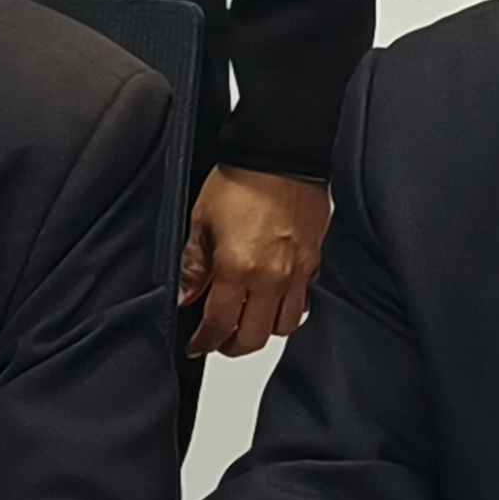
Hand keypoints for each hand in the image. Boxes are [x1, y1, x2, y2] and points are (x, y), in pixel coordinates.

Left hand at [182, 165, 329, 356]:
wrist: (282, 154)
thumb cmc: (243, 179)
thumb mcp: (201, 220)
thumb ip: (193, 266)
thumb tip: (184, 295)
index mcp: (237, 269)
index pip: (219, 325)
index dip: (204, 342)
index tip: (196, 344)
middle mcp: (271, 278)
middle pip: (253, 338)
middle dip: (232, 345)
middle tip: (219, 339)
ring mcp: (297, 274)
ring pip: (282, 327)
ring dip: (262, 330)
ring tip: (247, 321)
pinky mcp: (314, 263)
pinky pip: (303, 302)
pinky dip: (287, 310)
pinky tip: (273, 299)